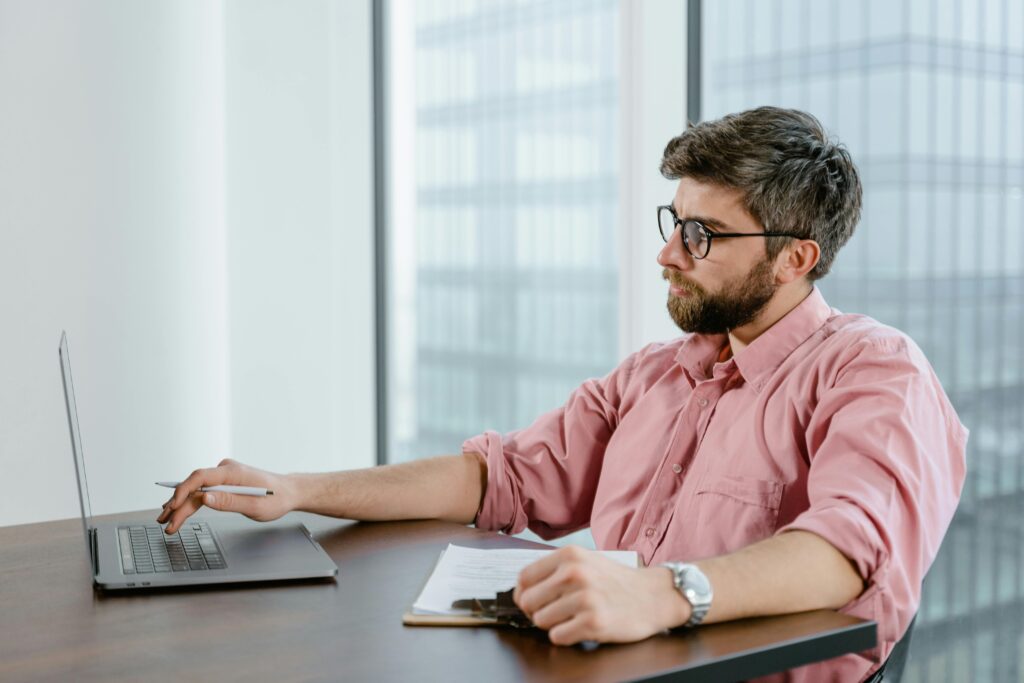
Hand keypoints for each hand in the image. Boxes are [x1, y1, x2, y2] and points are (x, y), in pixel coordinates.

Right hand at [156, 459, 296, 533]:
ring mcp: (225, 475)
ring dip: (181, 505)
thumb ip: (229, 502)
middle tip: (165, 522)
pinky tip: (177, 510)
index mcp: (233, 472)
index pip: (201, 477)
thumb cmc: (276, 499)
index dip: (183, 491)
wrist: (288, 492)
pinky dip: (192, 502)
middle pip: (195, 486)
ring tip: (166, 521)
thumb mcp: (254, 506)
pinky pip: (204, 491)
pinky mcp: (225, 482)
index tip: (172, 506)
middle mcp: (226, 470)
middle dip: (178, 505)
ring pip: (197, 490)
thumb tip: (205, 499)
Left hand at [513, 545, 690, 645]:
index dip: (525, 594)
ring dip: (554, 625)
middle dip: (538, 612)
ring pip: (541, 621)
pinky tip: (581, 628)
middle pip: (528, 601)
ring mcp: (584, 598)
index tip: (534, 601)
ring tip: (573, 618)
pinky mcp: (593, 622)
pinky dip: (566, 637)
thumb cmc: (617, 581)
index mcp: (569, 555)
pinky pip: (558, 636)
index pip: (524, 578)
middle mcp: (574, 573)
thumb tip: (523, 590)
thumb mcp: (586, 562)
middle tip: (556, 613)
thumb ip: (555, 570)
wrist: (654, 596)